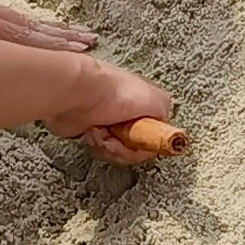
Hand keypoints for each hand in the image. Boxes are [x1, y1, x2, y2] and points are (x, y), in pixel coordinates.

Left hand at [46, 57, 176, 146]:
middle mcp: (128, 113)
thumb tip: (165, 125)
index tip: (144, 142)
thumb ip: (166, 114)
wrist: (79, 94)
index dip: (150, 141)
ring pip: (118, 151)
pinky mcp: (91, 131)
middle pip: (137, 146)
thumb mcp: (157, 100)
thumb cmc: (116, 92)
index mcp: (145, 102)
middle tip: (118, 137)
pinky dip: (97, 144)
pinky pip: (100, 150)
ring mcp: (109, 123)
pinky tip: (92, 132)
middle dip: (128, 148)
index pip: (155, 132)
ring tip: (102, 132)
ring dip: (111, 146)